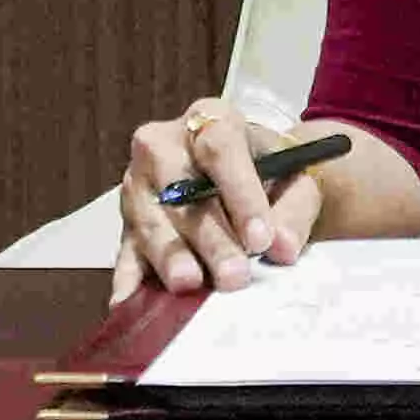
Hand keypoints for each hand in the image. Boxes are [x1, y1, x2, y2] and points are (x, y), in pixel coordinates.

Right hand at [116, 99, 332, 293]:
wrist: (248, 176)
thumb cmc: (269, 173)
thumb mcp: (294, 181)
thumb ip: (293, 211)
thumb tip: (281, 247)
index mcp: (210, 120)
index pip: (220, 149)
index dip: (240, 194)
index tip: (261, 238)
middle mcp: (163, 145)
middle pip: (180, 189)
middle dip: (209, 237)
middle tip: (234, 276)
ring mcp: (137, 184)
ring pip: (150, 220)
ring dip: (170, 255)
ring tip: (189, 284)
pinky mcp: (126, 222)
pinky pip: (124, 249)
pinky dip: (127, 276)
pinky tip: (128, 300)